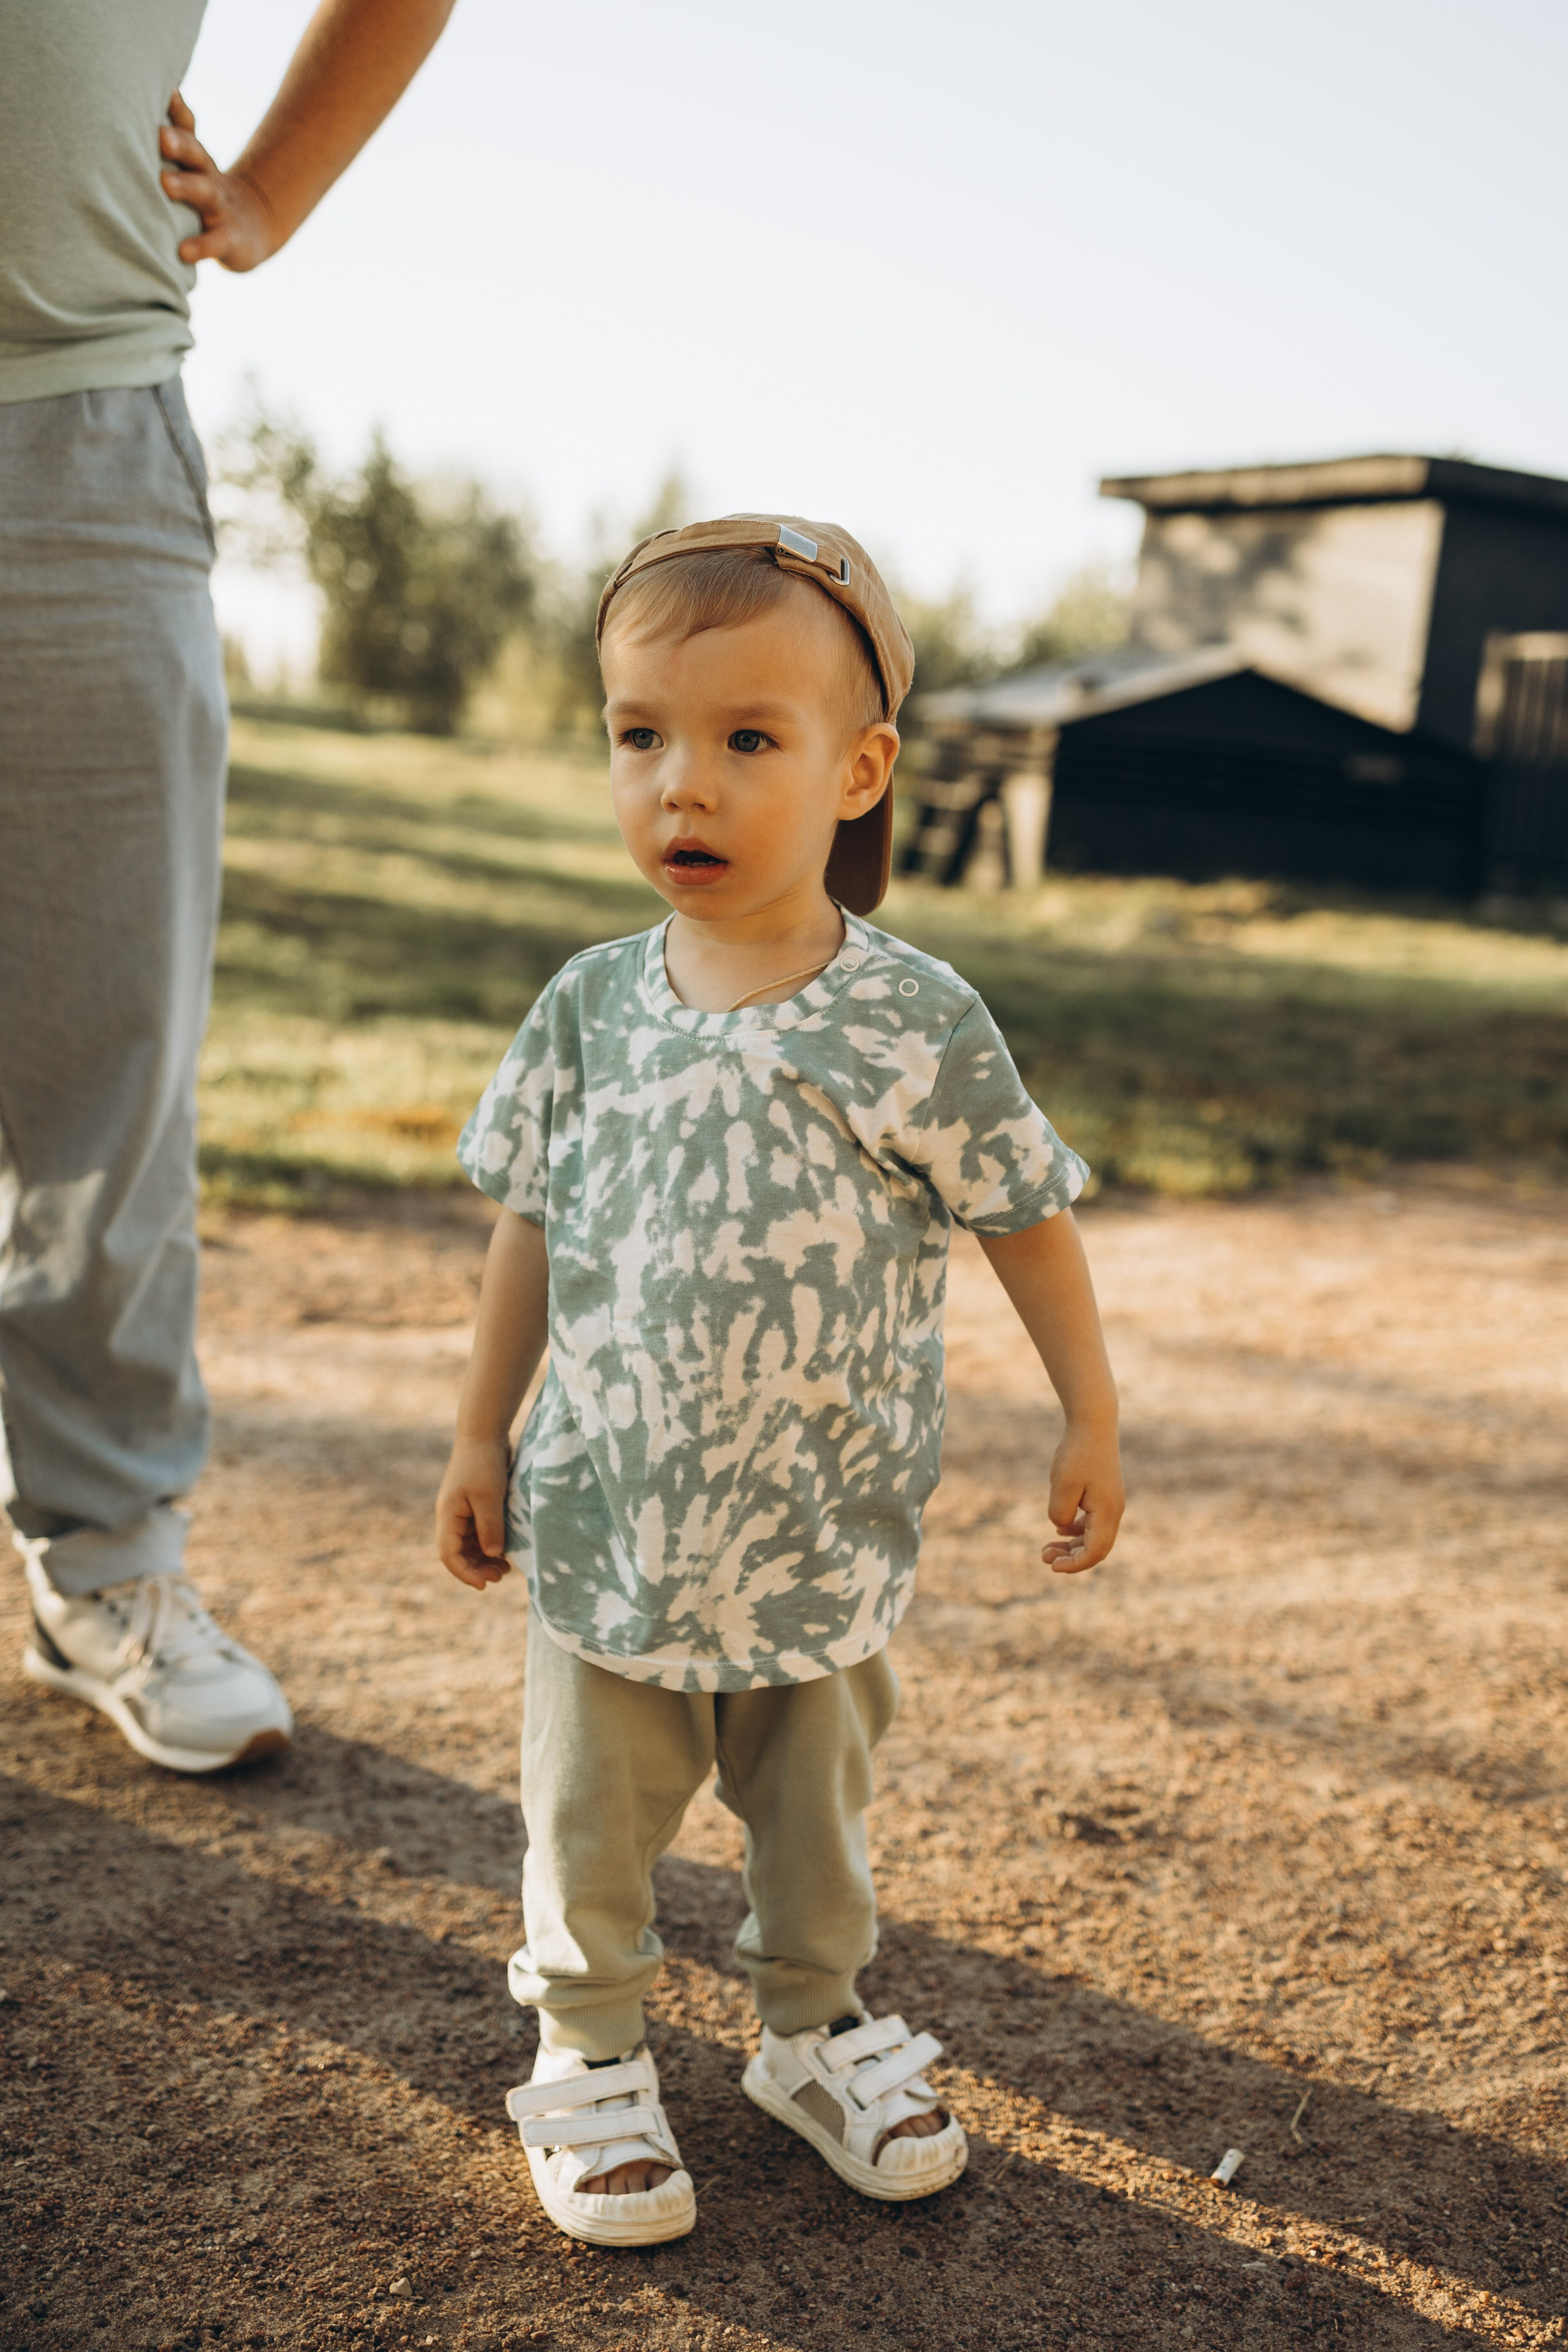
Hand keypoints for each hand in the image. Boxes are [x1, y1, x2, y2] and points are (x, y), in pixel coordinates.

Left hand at [160, 93, 277, 271]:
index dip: (176, 110)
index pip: (187, 129)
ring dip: (185, 186)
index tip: (165, 91)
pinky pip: (215, 242)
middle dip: (179, 143)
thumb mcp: (191, 165)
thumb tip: (148, 98)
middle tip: (160, 136)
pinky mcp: (230, 239)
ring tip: (164, 183)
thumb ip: (171, 138)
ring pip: (204, 193)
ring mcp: (221, 208)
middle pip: (195, 155)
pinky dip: (200, 246)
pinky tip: (183, 252)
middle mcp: (208, 177)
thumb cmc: (206, 193)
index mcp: (196, 158)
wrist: (252, 227)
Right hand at [436, 1435, 514, 1591]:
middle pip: (458, 1553)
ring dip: (484, 1559)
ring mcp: (463, 1512)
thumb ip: (490, 1527)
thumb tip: (493, 1555)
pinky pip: (479, 1534)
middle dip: (477, 1568)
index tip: (484, 1585)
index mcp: (448, 1515)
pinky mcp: (475, 1507)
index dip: (465, 1573)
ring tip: (505, 1569)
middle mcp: (452, 1517)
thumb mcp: (488, 1497)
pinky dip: (490, 1545)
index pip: (448, 1554)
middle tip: (500, 1577)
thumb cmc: (484, 1463)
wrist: (485, 1434)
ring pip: (470, 1545)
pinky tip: (505, 1551)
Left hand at [1042, 1420, 1123, 1574]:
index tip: (1052, 1566)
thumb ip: (1059, 1512)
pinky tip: (1059, 1528)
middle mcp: (1114, 1511)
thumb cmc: (1077, 1452)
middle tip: (1044, 1557)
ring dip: (1073, 1546)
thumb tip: (1060, 1526)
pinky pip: (1093, 1523)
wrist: (1093, 1424)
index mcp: (1107, 1511)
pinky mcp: (1104, 1495)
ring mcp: (1111, 1503)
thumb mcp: (1062, 1485)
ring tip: (1047, 1548)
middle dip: (1072, 1559)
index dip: (1074, 1565)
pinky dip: (1076, 1531)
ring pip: (1094, 1537)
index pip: (1095, 1552)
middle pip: (1097, 1548)